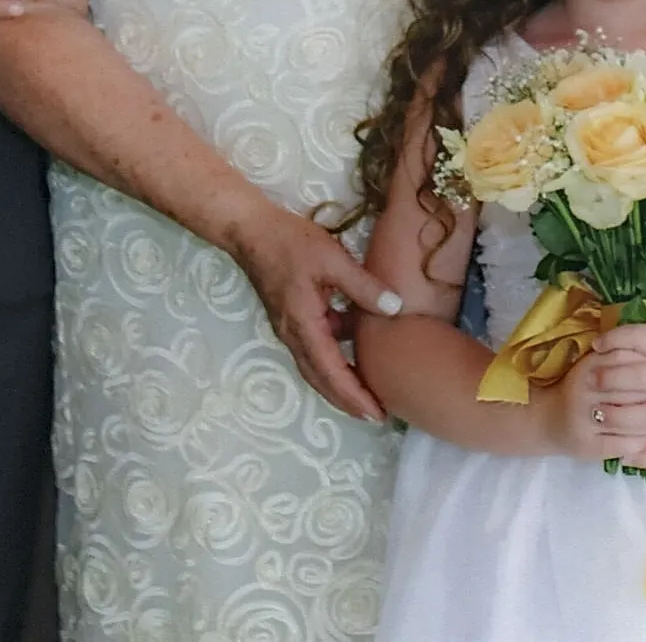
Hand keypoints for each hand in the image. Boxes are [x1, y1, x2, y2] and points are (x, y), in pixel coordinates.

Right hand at [224, 204, 402, 422]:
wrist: (250, 231)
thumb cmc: (290, 242)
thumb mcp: (332, 260)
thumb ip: (363, 286)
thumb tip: (396, 308)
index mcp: (304, 325)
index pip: (332, 372)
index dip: (354, 395)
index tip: (376, 413)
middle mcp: (293, 335)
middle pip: (321, 380)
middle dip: (348, 400)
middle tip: (377, 415)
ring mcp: (289, 329)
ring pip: (316, 368)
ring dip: (339, 384)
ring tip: (367, 393)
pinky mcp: (290, 319)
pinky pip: (313, 350)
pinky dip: (333, 360)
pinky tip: (352, 351)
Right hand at [553, 344, 645, 460]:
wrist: (547, 419)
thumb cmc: (580, 388)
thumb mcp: (595, 365)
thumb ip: (620, 357)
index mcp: (589, 367)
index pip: (626, 360)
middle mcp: (585, 391)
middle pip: (633, 390)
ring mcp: (585, 421)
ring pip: (631, 420)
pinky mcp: (588, 446)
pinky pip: (624, 444)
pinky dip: (642, 442)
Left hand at [587, 323, 645, 470]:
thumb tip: (613, 337)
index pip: (640, 338)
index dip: (614, 339)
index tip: (596, 345)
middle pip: (637, 377)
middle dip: (608, 379)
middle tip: (590, 381)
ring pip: (645, 416)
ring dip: (617, 416)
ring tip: (597, 414)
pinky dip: (644, 455)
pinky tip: (625, 455)